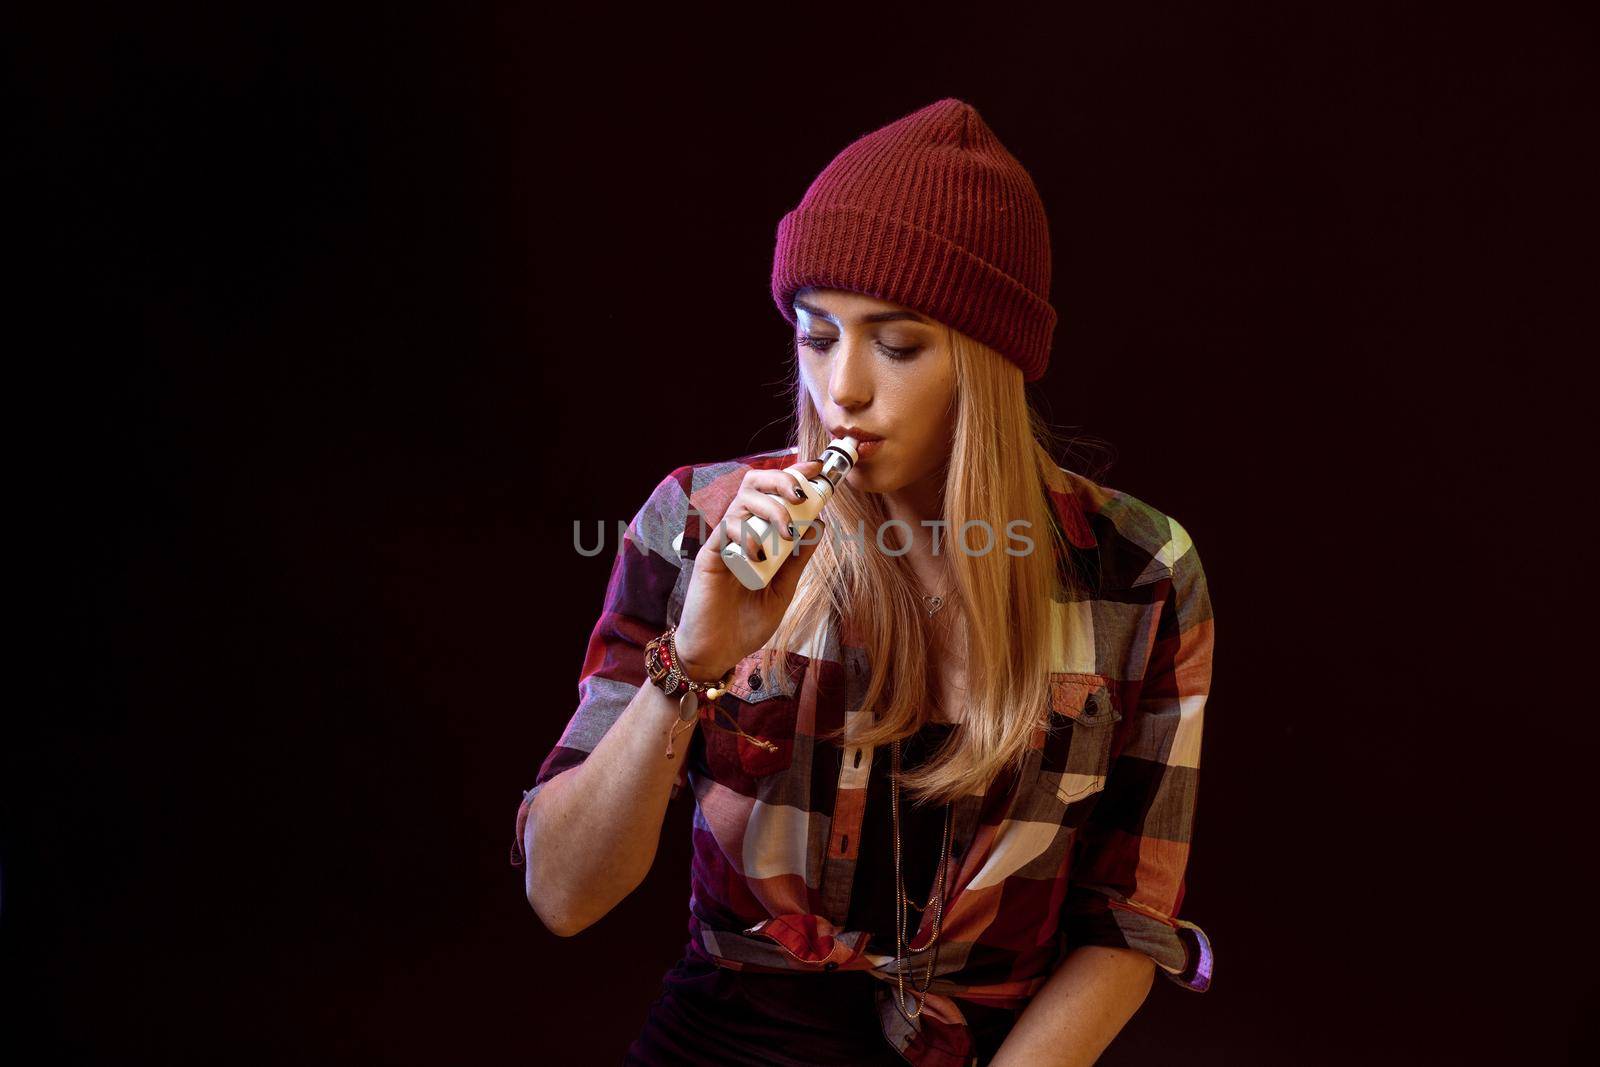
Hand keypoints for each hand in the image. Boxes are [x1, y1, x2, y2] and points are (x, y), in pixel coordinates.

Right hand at [673, 461, 827, 679]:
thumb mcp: (783, 589)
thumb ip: (798, 559)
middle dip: (780, 480)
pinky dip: (747, 534)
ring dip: (771, 509)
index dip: (793, 475)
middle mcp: (741, 531)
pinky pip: (726, 529)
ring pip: (743, 502)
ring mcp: (724, 541)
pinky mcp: (710, 555)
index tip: (817, 469)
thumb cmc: (747, 622)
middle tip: (801, 494)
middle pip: (754, 484)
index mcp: (760, 535)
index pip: (773, 493)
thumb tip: (819, 525)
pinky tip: (757, 555)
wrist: (719, 651)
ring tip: (786, 532)